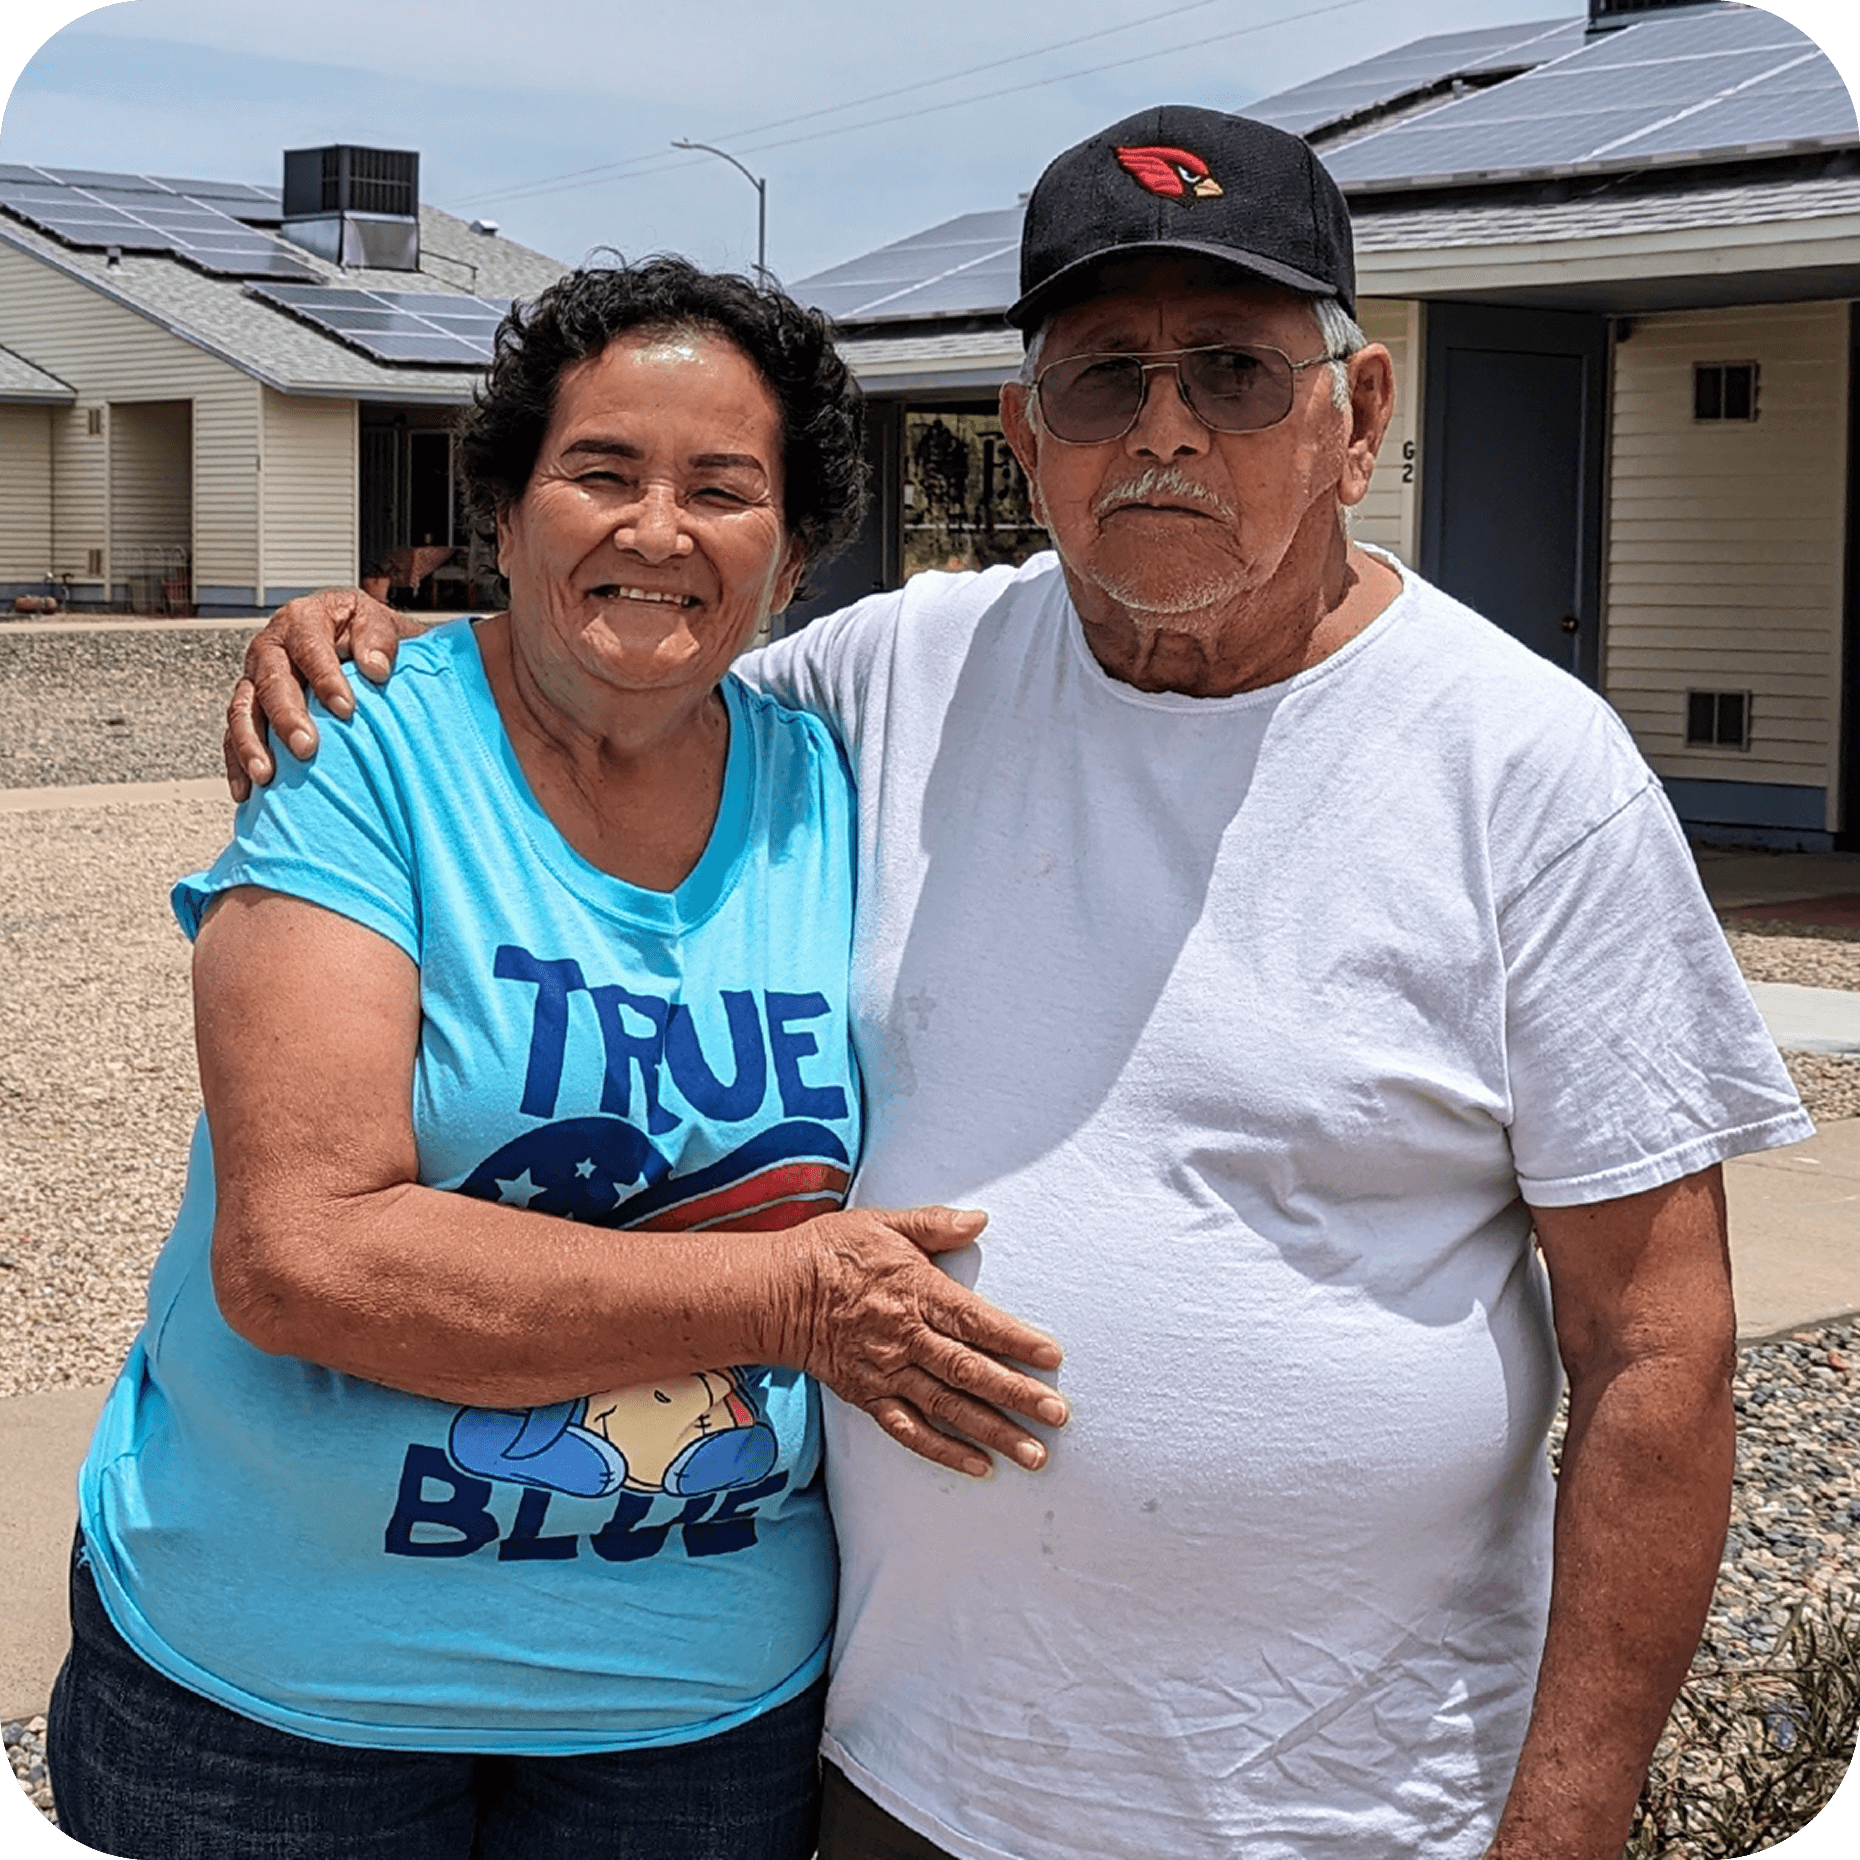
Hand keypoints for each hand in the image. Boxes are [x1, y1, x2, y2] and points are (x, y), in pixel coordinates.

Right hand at [223, 588, 412, 798]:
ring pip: (242, 709)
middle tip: (307, 748)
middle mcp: (272, 647)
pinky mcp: (250, 707)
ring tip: (266, 775)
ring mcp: (255, 678)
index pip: (309, 646)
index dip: (325, 677)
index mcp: (304, 620)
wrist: (357, 646)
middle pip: (271, 681)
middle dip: (287, 716)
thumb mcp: (381, 624)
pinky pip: (234, 734)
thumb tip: (376, 667)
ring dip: (252, 744)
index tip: (346, 709)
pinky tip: (246, 791)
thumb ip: (380, 638)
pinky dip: (237, 762)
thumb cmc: (370, 639)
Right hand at [779, 1206, 1066, 1478]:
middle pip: (968, 1371)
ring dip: (992, 1432)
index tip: (1053, 1357)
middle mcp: (904, 1338)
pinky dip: (944, 1451)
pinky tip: (979, 1466)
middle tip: (1058, 1416)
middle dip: (1016, 1395)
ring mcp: (886, 1372)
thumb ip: (934, 1224)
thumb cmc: (832, 1251)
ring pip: (947, 1408)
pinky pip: (910, 1431)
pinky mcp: (868, 1397)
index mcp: (914, 1292)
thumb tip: (980, 1219)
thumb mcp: (883, 1223)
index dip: (1016, 1339)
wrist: (775, 1293)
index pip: (975, 1320)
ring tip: (1033, 1453)